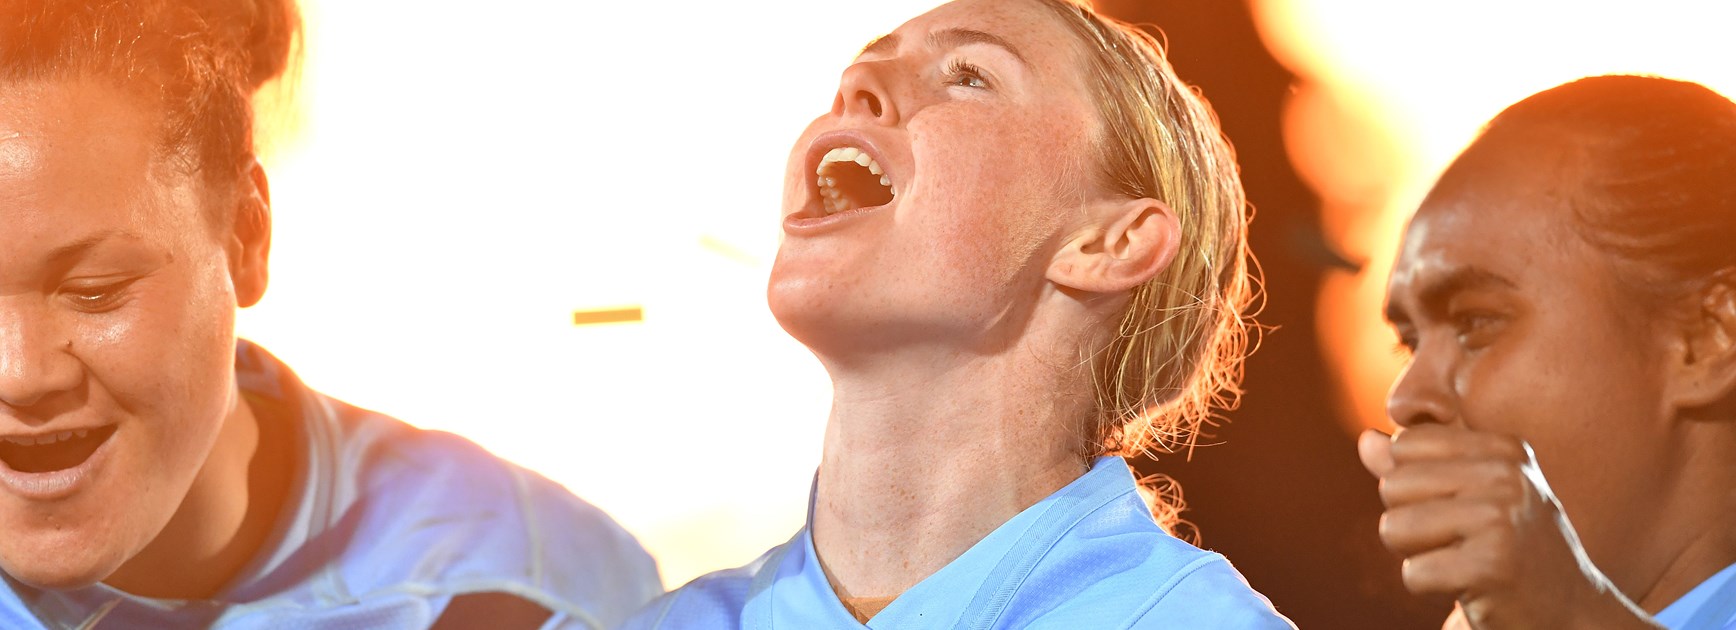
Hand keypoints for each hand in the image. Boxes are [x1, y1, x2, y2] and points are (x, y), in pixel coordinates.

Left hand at [1357, 425, 1661, 628]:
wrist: (1570, 612)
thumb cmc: (1511, 547)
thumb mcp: (1473, 495)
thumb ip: (1417, 466)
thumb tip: (1366, 439)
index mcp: (1503, 449)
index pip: (1405, 445)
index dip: (1414, 485)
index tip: (1458, 508)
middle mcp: (1506, 476)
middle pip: (1392, 485)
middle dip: (1411, 522)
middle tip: (1460, 542)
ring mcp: (1502, 520)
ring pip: (1394, 528)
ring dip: (1418, 555)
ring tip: (1463, 561)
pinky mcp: (1493, 566)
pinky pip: (1413, 573)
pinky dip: (1430, 586)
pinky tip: (1471, 586)